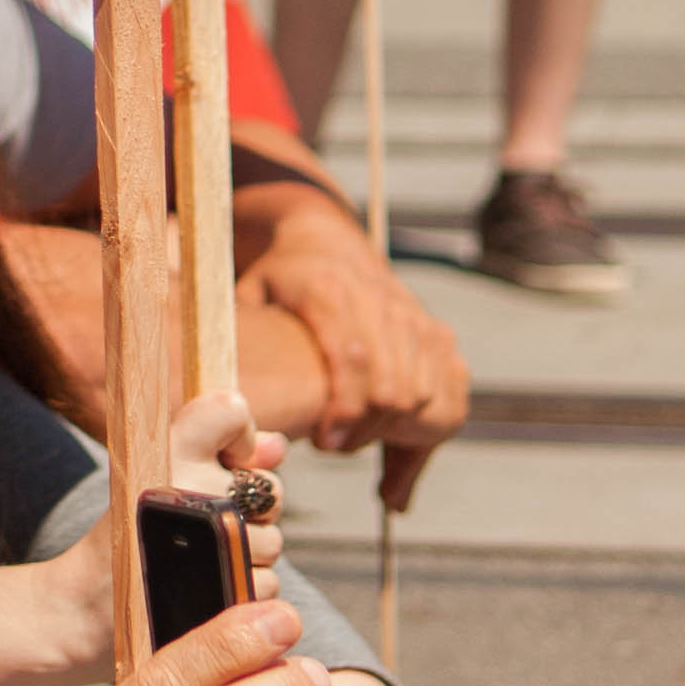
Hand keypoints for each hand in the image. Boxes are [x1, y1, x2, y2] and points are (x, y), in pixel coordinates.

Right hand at [29, 389, 285, 685]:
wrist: (85, 605)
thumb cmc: (130, 538)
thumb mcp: (165, 481)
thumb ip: (226, 458)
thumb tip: (277, 445)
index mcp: (168, 449)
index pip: (229, 409)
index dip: (242, 433)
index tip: (228, 459)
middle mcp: (187, 482)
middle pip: (270, 488)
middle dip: (253, 514)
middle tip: (207, 527)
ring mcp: (206, 534)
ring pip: (272, 542)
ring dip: (247, 558)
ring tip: (198, 562)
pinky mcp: (219, 583)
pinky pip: (266, 583)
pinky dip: (243, 592)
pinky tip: (205, 589)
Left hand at [230, 176, 468, 479]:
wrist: (329, 243)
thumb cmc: (279, 281)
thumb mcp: (248, 298)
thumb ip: (238, 342)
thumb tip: (234, 401)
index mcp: (327, 289)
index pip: (352, 355)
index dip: (344, 407)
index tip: (326, 441)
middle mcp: (381, 300)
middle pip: (394, 386)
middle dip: (365, 431)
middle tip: (330, 442)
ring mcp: (416, 317)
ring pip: (425, 394)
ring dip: (394, 433)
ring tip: (354, 439)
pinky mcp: (437, 332)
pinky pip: (450, 393)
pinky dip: (427, 427)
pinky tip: (395, 440)